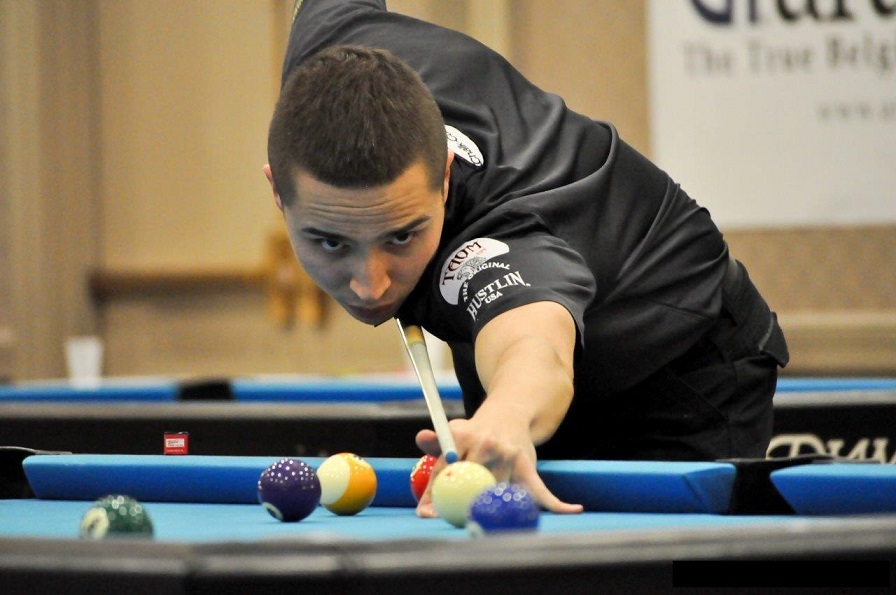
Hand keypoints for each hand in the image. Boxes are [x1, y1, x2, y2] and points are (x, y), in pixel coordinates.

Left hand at [413, 418, 582, 517]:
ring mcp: (508, 456)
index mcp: (462, 436)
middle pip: (470, 484)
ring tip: (486, 525)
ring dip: (492, 511)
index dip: (434, 494)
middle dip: (460, 506)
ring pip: (497, 492)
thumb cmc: (476, 431)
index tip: (426, 513)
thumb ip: (435, 442)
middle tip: (454, 524)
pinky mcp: (526, 464)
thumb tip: (419, 439)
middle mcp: (485, 444)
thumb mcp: (453, 433)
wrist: (510, 413)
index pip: (444, 469)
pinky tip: (573, 509)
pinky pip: (540, 489)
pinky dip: (556, 502)